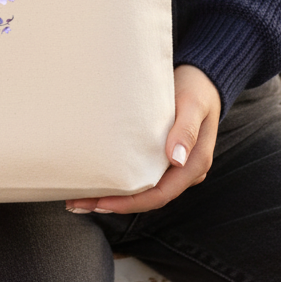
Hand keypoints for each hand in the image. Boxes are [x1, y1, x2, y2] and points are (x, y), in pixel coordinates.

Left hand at [66, 64, 221, 214]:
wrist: (201, 77)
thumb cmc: (196, 89)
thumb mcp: (193, 105)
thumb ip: (186, 130)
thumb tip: (177, 159)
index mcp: (195, 164)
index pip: (160, 195)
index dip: (130, 203)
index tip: (102, 202)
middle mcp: (184, 171)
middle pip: (147, 198)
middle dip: (114, 204)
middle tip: (79, 203)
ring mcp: (174, 166)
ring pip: (142, 191)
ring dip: (113, 196)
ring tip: (81, 198)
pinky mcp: (162, 157)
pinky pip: (141, 176)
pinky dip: (120, 182)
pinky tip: (98, 180)